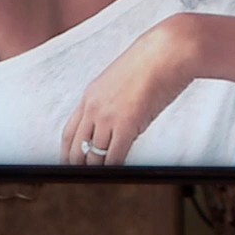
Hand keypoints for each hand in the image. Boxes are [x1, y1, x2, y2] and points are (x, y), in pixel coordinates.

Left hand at [62, 14, 198, 166]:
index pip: (69, 132)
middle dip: (76, 166)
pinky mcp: (127, 124)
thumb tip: (120, 122)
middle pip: (76, 147)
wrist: (168, 51)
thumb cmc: (152, 63)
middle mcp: (93, 108)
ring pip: (94, 154)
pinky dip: (113, 169)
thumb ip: (114, 102)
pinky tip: (117, 176)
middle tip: (79, 180)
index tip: (68, 164)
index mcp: (89, 97)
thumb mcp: (122, 82)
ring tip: (99, 183)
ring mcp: (108, 116)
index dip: (67, 152)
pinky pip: (114, 155)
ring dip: (97, 170)